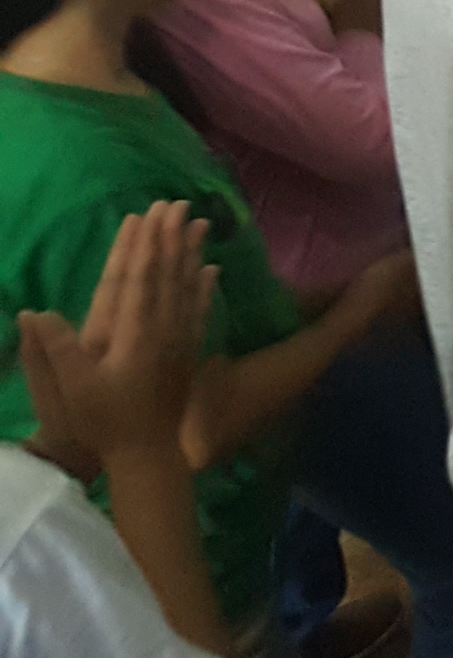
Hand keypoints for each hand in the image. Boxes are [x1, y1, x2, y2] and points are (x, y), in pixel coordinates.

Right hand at [18, 203, 213, 480]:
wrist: (148, 455)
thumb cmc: (105, 423)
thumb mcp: (73, 389)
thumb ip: (56, 350)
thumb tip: (35, 312)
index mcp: (134, 335)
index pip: (139, 281)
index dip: (142, 246)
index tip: (147, 215)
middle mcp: (163, 331)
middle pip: (167, 275)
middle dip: (170, 238)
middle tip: (177, 203)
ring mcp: (180, 341)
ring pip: (188, 287)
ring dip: (191, 253)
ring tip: (200, 223)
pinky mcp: (188, 353)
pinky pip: (199, 312)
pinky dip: (205, 288)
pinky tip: (212, 269)